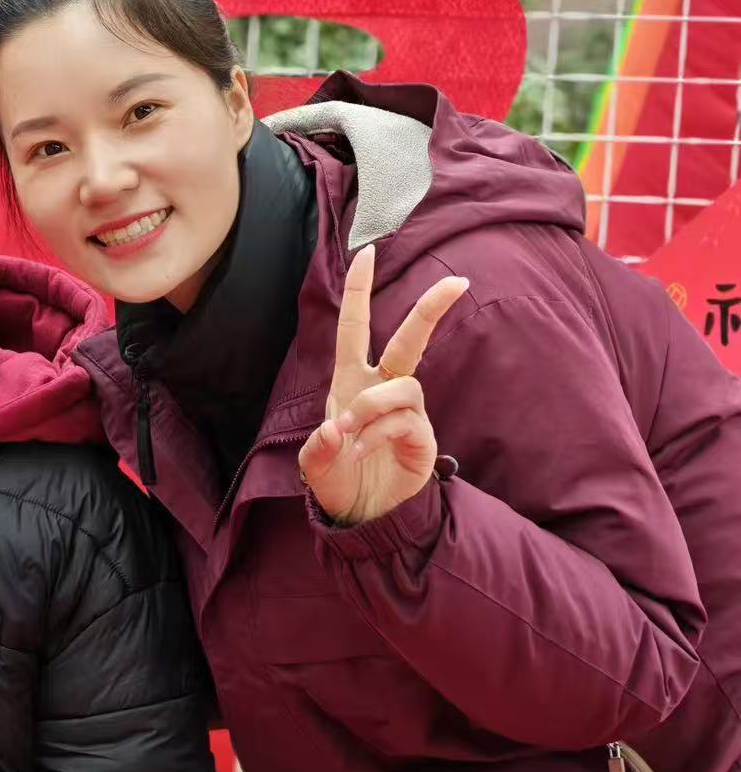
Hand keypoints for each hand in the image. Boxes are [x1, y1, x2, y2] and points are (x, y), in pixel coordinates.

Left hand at [297, 246, 467, 525]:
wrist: (361, 518)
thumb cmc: (338, 481)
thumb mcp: (314, 467)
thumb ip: (317, 449)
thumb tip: (336, 428)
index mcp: (351, 383)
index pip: (355, 329)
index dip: (358, 291)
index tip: (366, 252)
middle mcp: (381, 391)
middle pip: (409, 341)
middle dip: (430, 310)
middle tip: (457, 282)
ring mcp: (406, 414)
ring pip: (402, 386)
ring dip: (372, 404)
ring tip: (349, 432)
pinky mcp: (422, 439)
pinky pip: (405, 421)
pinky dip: (378, 433)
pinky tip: (360, 451)